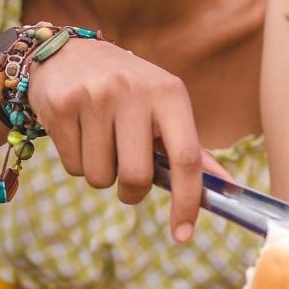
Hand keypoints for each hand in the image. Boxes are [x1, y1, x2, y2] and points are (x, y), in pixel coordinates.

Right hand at [26, 39, 203, 240]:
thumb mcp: (164, 107)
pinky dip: (78, 162)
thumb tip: (228, 188)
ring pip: (100, 178)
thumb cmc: (128, 90)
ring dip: (101, 173)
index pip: (186, 157)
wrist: (67, 54)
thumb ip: (193, 149)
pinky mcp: (61, 106)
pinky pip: (73, 167)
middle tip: (127, 174)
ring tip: (99, 140)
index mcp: (169, 92)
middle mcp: (133, 91)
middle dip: (131, 190)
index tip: (183, 234)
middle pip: (137, 177)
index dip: (188, 201)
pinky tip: (78, 132)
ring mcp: (94, 97)